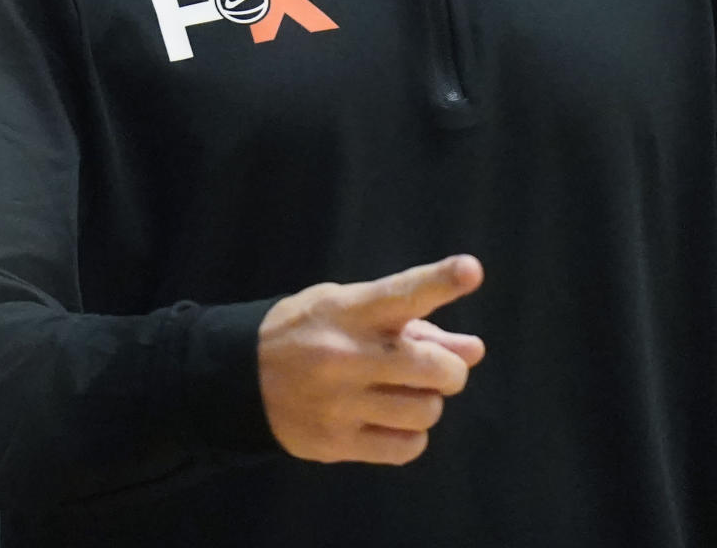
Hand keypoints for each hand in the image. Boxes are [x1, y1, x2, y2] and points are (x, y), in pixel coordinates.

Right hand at [258, 254, 484, 465]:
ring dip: (427, 402)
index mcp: (351, 311)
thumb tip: (474, 350)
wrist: (242, 375)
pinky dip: (411, 435)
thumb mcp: (352, 307)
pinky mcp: (336, 443)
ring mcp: (340, 403)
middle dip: (448, 368)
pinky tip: (392, 420)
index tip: (470, 269)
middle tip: (436, 367)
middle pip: (433, 368)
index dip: (440, 280)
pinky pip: (406, 447)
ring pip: (425, 411)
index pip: (403, 293)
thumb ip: (414, 324)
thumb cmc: (311, 329)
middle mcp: (346, 355)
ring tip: (404, 392)